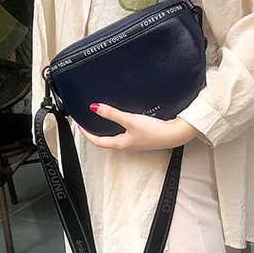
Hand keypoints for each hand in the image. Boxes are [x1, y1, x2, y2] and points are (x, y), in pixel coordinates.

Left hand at [76, 103, 198, 151]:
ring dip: (106, 130)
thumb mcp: (130, 120)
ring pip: (115, 137)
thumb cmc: (154, 131)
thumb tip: (94, 107)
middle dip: (95, 132)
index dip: (86, 133)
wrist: (174, 135)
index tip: (79, 125)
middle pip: (105, 140)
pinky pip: (124, 134)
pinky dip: (118, 127)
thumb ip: (112, 114)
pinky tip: (121, 120)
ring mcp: (134, 142)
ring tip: (100, 120)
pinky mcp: (142, 138)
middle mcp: (126, 145)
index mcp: (121, 144)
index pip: (97, 141)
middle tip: (87, 122)